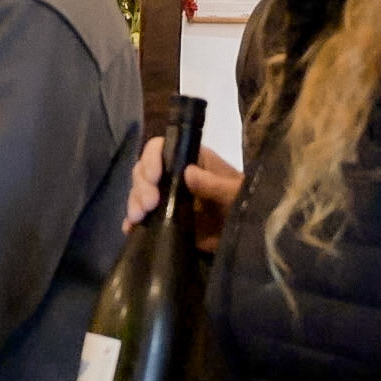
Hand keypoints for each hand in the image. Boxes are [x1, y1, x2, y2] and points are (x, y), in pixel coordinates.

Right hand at [122, 138, 241, 254]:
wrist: (249, 233)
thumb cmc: (245, 203)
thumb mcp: (234, 193)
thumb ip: (214, 184)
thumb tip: (187, 172)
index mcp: (191, 160)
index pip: (162, 148)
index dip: (152, 158)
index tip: (154, 178)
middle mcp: (174, 175)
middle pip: (144, 170)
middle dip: (141, 186)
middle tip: (149, 205)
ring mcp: (167, 197)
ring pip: (140, 192)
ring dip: (134, 202)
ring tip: (138, 218)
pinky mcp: (164, 219)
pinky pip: (143, 216)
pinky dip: (133, 222)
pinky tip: (130, 228)